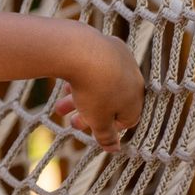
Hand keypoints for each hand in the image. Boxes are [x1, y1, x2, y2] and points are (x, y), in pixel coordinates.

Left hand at [53, 36, 144, 151]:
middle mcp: (133, 78)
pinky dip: (83, 78)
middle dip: (90, 115)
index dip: (110, 128)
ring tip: (59, 108)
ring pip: (101, 85)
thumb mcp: (97, 119)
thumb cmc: (93, 90)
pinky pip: (96, 67)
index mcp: (135, 98)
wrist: (82, 50)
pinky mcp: (108, 45)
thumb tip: (115, 150)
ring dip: (80, 99)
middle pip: (112, 102)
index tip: (93, 131)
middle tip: (72, 123)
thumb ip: (106, 136)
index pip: (129, 118)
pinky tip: (66, 85)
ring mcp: (122, 59)